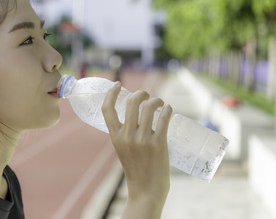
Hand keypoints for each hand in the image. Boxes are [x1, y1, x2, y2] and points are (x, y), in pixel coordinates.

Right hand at [102, 82, 172, 218]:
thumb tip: (136, 114)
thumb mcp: (122, 149)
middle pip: (131, 102)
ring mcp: (143, 140)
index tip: (118, 84)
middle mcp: (127, 136)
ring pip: (149, 107)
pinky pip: (163, 118)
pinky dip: (167, 109)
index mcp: (115, 137)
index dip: (111, 93)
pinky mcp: (158, 143)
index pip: (107, 109)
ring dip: (156, 100)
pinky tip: (168, 109)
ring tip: (160, 103)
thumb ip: (125, 133)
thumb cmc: (136, 169)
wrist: (146, 190)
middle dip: (141, 93)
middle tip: (147, 94)